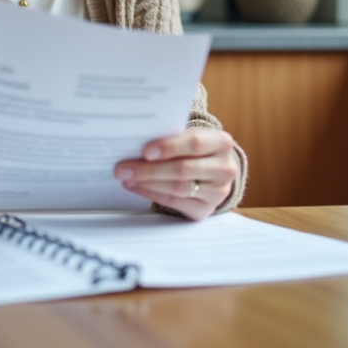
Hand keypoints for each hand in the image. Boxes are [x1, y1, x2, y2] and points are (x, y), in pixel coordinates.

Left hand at [114, 129, 237, 220]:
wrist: (214, 170)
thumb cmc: (195, 149)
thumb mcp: (191, 137)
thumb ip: (172, 138)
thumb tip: (136, 145)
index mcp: (222, 143)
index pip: (194, 144)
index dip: (169, 147)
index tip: (145, 151)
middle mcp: (224, 168)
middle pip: (183, 169)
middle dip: (149, 170)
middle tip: (123, 168)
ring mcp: (217, 192)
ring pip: (177, 188)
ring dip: (147, 183)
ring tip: (126, 177)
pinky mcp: (205, 209)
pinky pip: (174, 202)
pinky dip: (151, 194)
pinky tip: (136, 186)